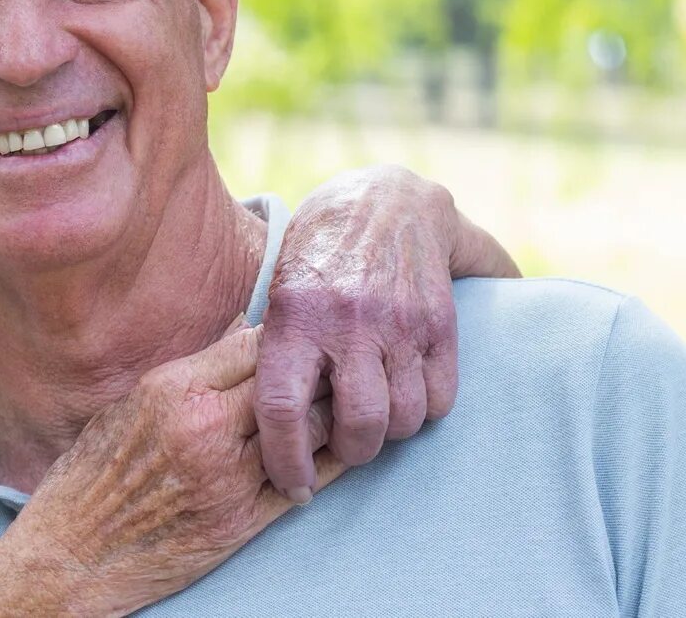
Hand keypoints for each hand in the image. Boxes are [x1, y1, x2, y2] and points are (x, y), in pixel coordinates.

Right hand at [0, 320, 341, 617]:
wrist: (76, 550)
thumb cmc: (94, 473)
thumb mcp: (131, 402)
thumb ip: (190, 370)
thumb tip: (240, 331)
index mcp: (173, 389)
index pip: (254, 344)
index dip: (283, 337)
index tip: (298, 335)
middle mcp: (205, 428)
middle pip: (289, 383)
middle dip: (315, 372)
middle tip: (334, 364)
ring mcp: (228, 477)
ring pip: (308, 431)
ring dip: (328, 417)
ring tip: (339, 404)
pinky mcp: (242, 521)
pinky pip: (305, 483)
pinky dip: (326, 464)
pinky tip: (334, 452)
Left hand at [253, 164, 517, 501]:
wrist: (385, 199)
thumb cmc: (316, 256)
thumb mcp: (276, 291)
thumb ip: (270, 351)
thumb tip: (244, 426)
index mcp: (293, 316)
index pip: (283, 408)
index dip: (284, 460)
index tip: (291, 486)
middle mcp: (348, 321)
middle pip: (358, 426)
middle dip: (349, 453)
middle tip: (340, 446)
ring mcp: (400, 322)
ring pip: (404, 420)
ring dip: (389, 433)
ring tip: (372, 414)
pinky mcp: (441, 323)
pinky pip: (441, 399)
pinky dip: (425, 409)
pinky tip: (404, 391)